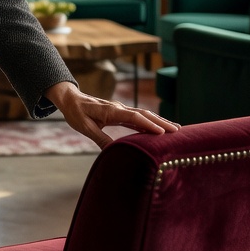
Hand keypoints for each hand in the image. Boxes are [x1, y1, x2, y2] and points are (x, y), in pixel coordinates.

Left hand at [45, 81, 179, 148]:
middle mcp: (119, 108)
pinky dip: (151, 121)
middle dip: (161, 122)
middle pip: (144, 114)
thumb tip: (112, 151)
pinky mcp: (121, 112)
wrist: (71, 99)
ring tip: (175, 129)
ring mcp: (121, 109)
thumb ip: (99, 138)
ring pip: (144, 114)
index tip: (162, 132)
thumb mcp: (84, 127)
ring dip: (159, 121)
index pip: (134, 117)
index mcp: (111, 111)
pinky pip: (139, 116)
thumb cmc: (76, 113)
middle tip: (178, 131)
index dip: (148, 125)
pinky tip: (159, 128)